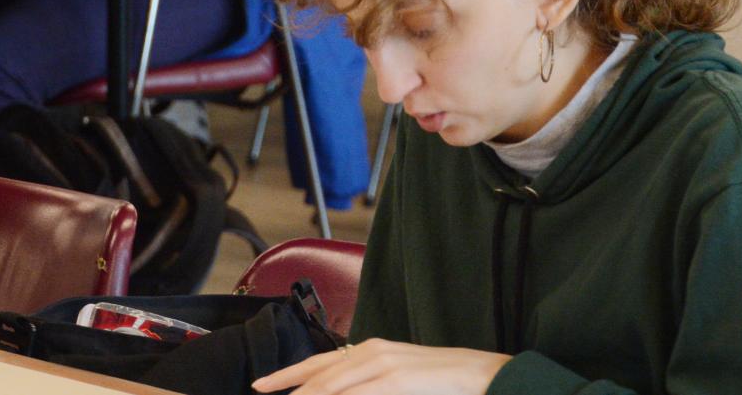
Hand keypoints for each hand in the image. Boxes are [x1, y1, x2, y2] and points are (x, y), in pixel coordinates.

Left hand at [251, 339, 511, 394]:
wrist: (480, 374)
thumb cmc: (439, 382)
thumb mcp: (395, 379)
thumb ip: (367, 384)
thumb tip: (342, 390)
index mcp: (369, 350)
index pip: (317, 363)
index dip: (286, 376)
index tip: (261, 387)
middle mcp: (370, 353)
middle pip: (317, 375)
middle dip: (288, 389)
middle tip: (261, 393)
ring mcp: (382, 366)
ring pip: (331, 386)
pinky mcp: (395, 382)